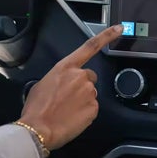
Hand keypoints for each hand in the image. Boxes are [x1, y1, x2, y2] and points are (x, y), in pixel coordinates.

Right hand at [19, 24, 123, 149]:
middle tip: (67, 99)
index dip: (107, 36)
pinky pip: (91, 109)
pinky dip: (84, 113)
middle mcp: (80, 76)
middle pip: (89, 78)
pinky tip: (72, 118)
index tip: (119, 29)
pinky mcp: (94, 108)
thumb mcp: (43, 84)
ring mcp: (89, 92)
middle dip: (82, 86)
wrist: (38, 128)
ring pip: (90, 95)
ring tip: (66, 111)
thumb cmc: (36, 108)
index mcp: (66, 67)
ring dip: (82, 101)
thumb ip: (59, 78)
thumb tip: (63, 84)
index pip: (90, 47)